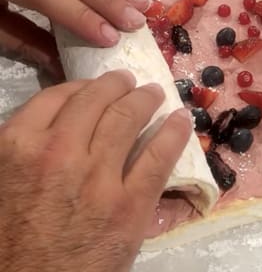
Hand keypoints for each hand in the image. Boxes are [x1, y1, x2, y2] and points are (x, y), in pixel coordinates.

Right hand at [0, 70, 191, 271]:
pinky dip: (174, 134)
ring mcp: (97, 177)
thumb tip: (50, 125)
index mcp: (18, 146)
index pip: (57, 97)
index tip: (95, 86)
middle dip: (117, 85)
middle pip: (96, 101)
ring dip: (146, 99)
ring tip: (155, 93)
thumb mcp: (1, 183)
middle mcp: (58, 152)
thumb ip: (22, 150)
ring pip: (128, 119)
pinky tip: (182, 120)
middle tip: (129, 81)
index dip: (82, 86)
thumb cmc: (9, 241)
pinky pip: (157, 158)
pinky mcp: (129, 205)